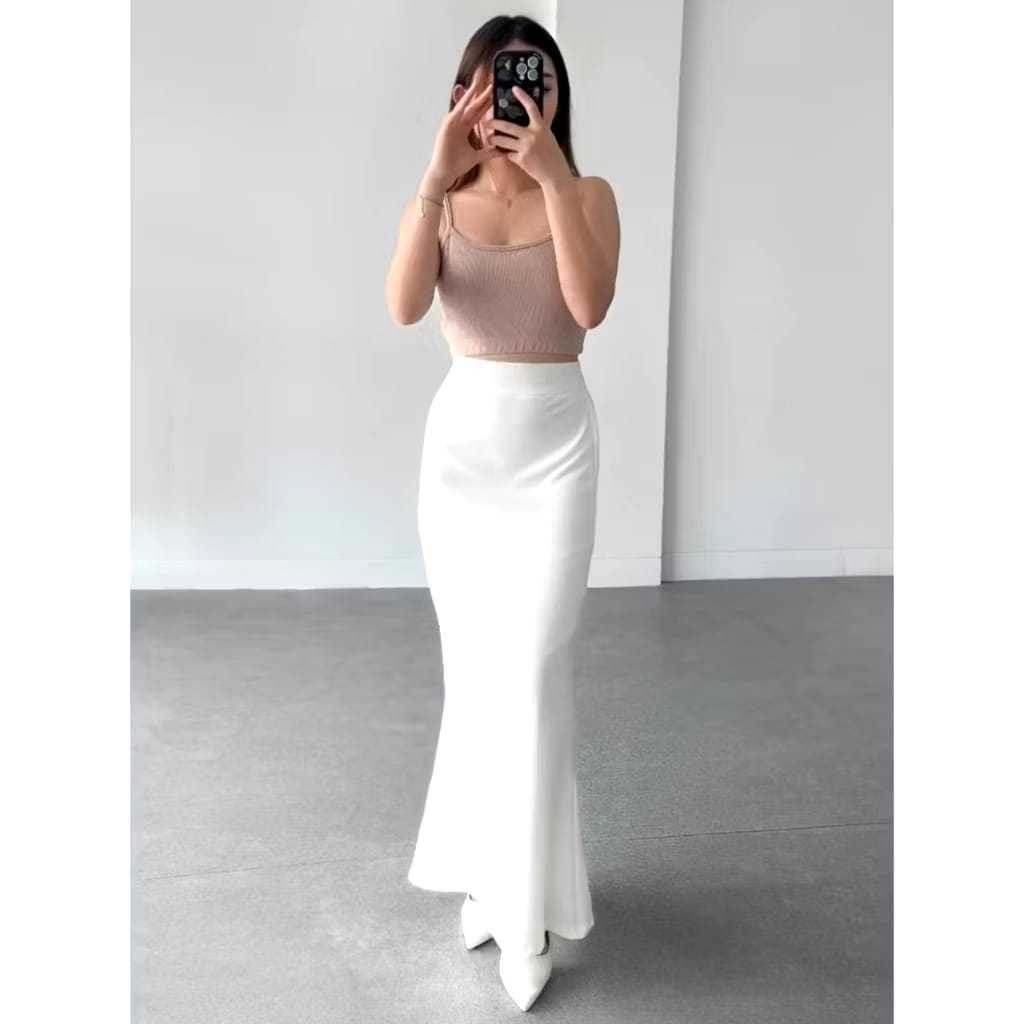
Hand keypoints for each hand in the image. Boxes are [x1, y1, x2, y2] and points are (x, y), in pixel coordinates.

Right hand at [425, 67, 504, 191]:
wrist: (445, 173)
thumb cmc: (457, 165)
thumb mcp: (477, 156)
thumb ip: (489, 152)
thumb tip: (502, 151)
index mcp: (465, 128)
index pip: (478, 113)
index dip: (487, 103)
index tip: (496, 95)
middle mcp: (458, 123)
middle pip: (473, 106)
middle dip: (482, 95)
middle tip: (492, 83)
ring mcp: (452, 124)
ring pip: (464, 106)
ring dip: (471, 95)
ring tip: (479, 83)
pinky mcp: (446, 127)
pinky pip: (455, 113)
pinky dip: (461, 104)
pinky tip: (468, 96)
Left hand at [480, 84, 572, 187]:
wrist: (555, 174)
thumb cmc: (552, 156)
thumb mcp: (548, 137)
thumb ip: (537, 129)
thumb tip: (526, 121)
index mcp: (541, 127)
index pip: (531, 108)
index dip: (523, 97)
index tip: (515, 89)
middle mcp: (533, 135)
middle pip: (508, 126)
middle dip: (495, 124)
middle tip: (487, 122)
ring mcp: (526, 148)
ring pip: (504, 141)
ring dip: (495, 140)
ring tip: (490, 138)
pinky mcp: (521, 160)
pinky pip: (508, 154)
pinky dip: (504, 153)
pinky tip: (501, 153)